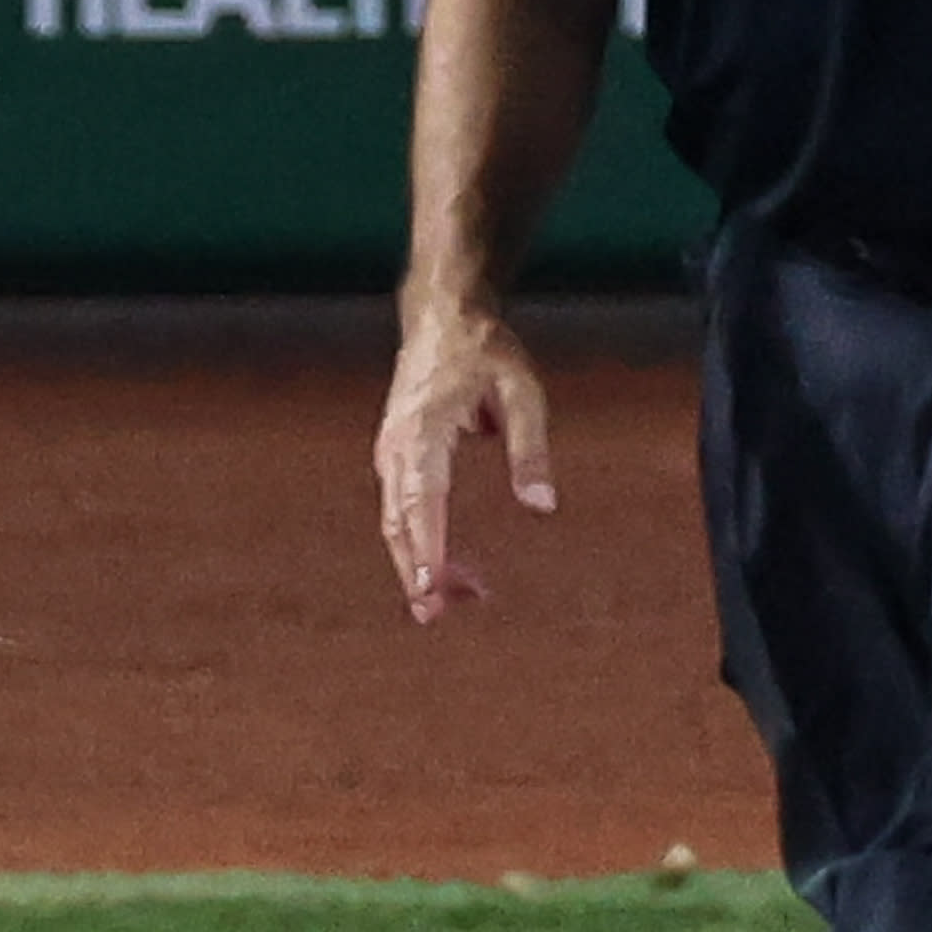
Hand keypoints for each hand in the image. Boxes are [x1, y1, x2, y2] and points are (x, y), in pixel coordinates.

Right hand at [374, 300, 552, 620]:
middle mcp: (397, 446)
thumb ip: (530, 449)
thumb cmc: (484, 352)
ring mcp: (390, 451)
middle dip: (416, 569)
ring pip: (396, 519)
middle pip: (399, 521)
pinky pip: (400, 506)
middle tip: (437, 615)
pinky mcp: (395, 455)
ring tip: (449, 602)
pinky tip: (443, 564)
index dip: (426, 547)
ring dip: (417, 560)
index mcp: (424, 431)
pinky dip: (417, 538)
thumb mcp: (522, 393)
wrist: (443, 316)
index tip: (429, 587)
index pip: (422, 500)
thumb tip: (541, 505)